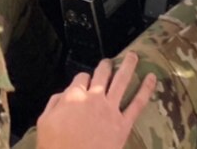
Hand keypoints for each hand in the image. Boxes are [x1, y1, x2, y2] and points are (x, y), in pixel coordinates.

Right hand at [36, 52, 156, 148]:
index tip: (84, 80)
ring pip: (122, 81)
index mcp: (73, 96)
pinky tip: (152, 78)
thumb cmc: (55, 147)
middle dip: (105, 66)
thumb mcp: (44, 123)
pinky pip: (137, 103)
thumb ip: (54, 104)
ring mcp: (110, 110)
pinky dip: (146, 89)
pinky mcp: (123, 124)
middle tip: (109, 62)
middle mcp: (94, 98)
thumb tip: (63, 94)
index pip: (80, 78)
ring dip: (129, 66)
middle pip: (102, 74)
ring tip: (134, 56)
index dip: (82, 78)